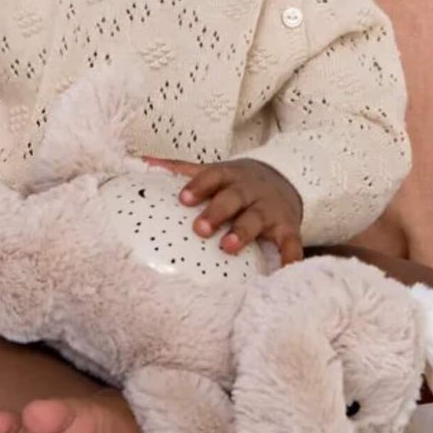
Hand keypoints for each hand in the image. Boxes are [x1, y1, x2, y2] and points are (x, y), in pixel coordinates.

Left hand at [143, 157, 303, 264]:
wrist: (284, 178)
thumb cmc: (237, 183)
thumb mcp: (213, 172)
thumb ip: (179, 169)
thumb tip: (141, 161)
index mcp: (228, 176)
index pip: (212, 177)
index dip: (198, 186)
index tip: (183, 198)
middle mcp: (249, 190)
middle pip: (233, 197)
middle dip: (217, 211)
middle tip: (199, 229)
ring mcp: (269, 208)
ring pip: (257, 218)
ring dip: (243, 232)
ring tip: (228, 247)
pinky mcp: (288, 226)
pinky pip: (291, 242)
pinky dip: (289, 256)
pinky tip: (284, 271)